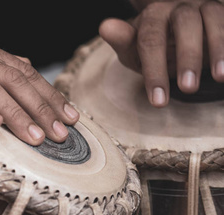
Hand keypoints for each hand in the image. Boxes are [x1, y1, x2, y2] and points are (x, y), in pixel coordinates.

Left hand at [99, 0, 223, 106]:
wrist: (175, 36)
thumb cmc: (151, 48)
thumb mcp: (133, 50)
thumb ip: (123, 42)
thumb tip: (105, 26)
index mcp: (153, 15)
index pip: (150, 39)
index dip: (154, 70)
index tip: (158, 101)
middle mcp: (180, 7)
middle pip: (185, 24)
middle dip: (187, 57)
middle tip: (188, 88)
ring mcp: (206, 8)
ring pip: (214, 20)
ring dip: (217, 48)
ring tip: (219, 77)